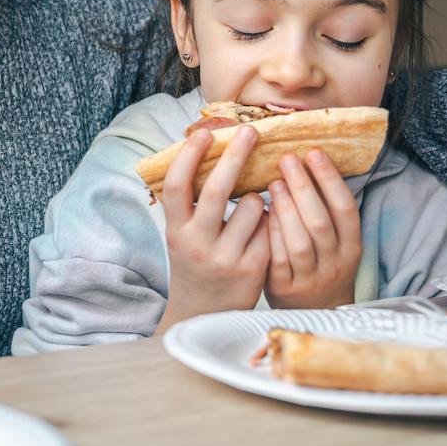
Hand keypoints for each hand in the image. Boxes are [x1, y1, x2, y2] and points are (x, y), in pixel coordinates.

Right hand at [155, 126, 269, 333]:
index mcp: (175, 231)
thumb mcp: (182, 235)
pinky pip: (271, 227)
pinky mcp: (253, 268)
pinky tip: (263, 230)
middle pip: (216, 191)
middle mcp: (197, 243)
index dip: (189, 157)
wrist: (205, 313)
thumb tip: (207, 154)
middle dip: (235, 156)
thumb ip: (190, 205)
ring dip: (258, 197)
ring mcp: (226, 258)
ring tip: (251, 209)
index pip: (177, 186)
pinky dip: (270, 220)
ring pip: (253, 206)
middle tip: (250, 131)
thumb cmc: (195, 262)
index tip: (205, 134)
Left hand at [264, 150, 361, 308]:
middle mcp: (334, 263)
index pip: (345, 209)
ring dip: (286, 209)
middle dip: (304, 187)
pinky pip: (278, 259)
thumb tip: (307, 161)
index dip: (331, 180)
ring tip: (274, 182)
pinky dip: (272, 235)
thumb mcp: (334, 243)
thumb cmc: (319, 265)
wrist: (314, 313)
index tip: (314, 153)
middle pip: (321, 222)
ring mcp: (310, 278)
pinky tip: (262, 213)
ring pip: (300, 242)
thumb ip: (324, 211)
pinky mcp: (284, 289)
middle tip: (288, 159)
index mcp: (350, 247)